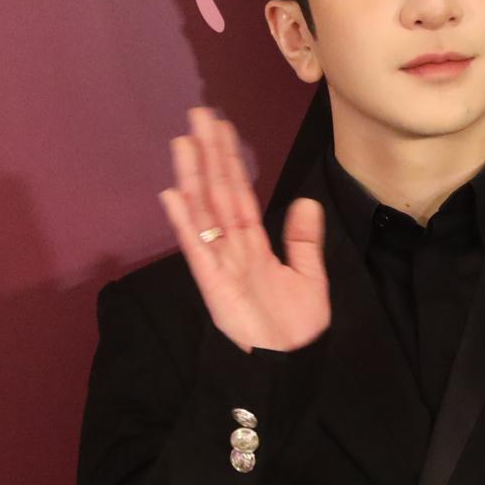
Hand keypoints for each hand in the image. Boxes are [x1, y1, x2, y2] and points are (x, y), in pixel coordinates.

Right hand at [158, 107, 330, 352]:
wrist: (288, 367)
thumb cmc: (295, 332)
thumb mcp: (310, 280)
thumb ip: (304, 241)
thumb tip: (305, 200)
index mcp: (254, 245)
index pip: (239, 193)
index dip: (231, 161)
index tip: (222, 128)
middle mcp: (232, 248)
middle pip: (218, 193)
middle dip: (208, 155)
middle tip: (198, 116)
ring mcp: (220, 264)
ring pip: (204, 212)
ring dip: (193, 177)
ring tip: (184, 142)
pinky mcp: (213, 285)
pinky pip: (198, 248)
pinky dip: (186, 222)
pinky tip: (174, 196)